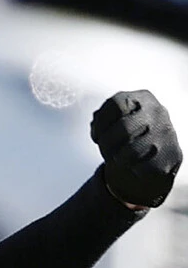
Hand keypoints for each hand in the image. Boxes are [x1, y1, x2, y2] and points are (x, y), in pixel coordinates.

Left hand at [90, 90, 181, 208]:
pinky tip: (132, 165)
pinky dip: (132, 169)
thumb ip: (102, 117)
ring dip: (117, 158)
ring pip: (133, 150)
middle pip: (124, 127)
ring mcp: (167, 133)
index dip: (100, 123)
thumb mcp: (117, 117)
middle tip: (104, 149)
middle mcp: (158, 112)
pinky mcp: (171, 155)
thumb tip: (96, 124)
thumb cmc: (128, 132)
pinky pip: (143, 166)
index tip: (96, 135)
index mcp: (143, 98)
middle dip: (107, 143)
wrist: (156, 153)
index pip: (116, 104)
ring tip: (116, 158)